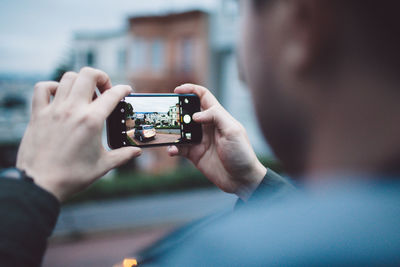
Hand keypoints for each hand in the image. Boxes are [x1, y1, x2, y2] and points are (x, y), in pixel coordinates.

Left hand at [17, 67, 141, 201]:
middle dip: (101, 77)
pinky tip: (59, 96)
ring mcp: (54, 110)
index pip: (112, 94)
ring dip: (80, 82)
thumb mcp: (103, 166)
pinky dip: (52, 87)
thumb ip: (123, 155)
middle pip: (88, 75)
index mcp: (92, 121)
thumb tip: (137, 151)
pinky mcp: (38, 115)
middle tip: (105, 89)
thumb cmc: (72, 176)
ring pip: (67, 78)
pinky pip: (42, 88)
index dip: (123, 89)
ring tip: (85, 94)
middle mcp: (73, 110)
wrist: (41, 184)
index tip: (126, 91)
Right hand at [168, 84, 265, 199]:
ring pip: (181, 130)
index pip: (203, 97)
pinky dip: (173, 148)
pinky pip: (179, 148)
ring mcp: (200, 140)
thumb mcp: (232, 131)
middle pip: (188, 112)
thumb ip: (216, 116)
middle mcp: (207, 126)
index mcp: (218, 116)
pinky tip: (172, 150)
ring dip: (173, 130)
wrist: (242, 180)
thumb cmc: (242, 153)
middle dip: (177, 110)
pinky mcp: (194, 154)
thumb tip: (196, 114)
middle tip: (169, 114)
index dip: (191, 90)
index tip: (177, 90)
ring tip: (167, 132)